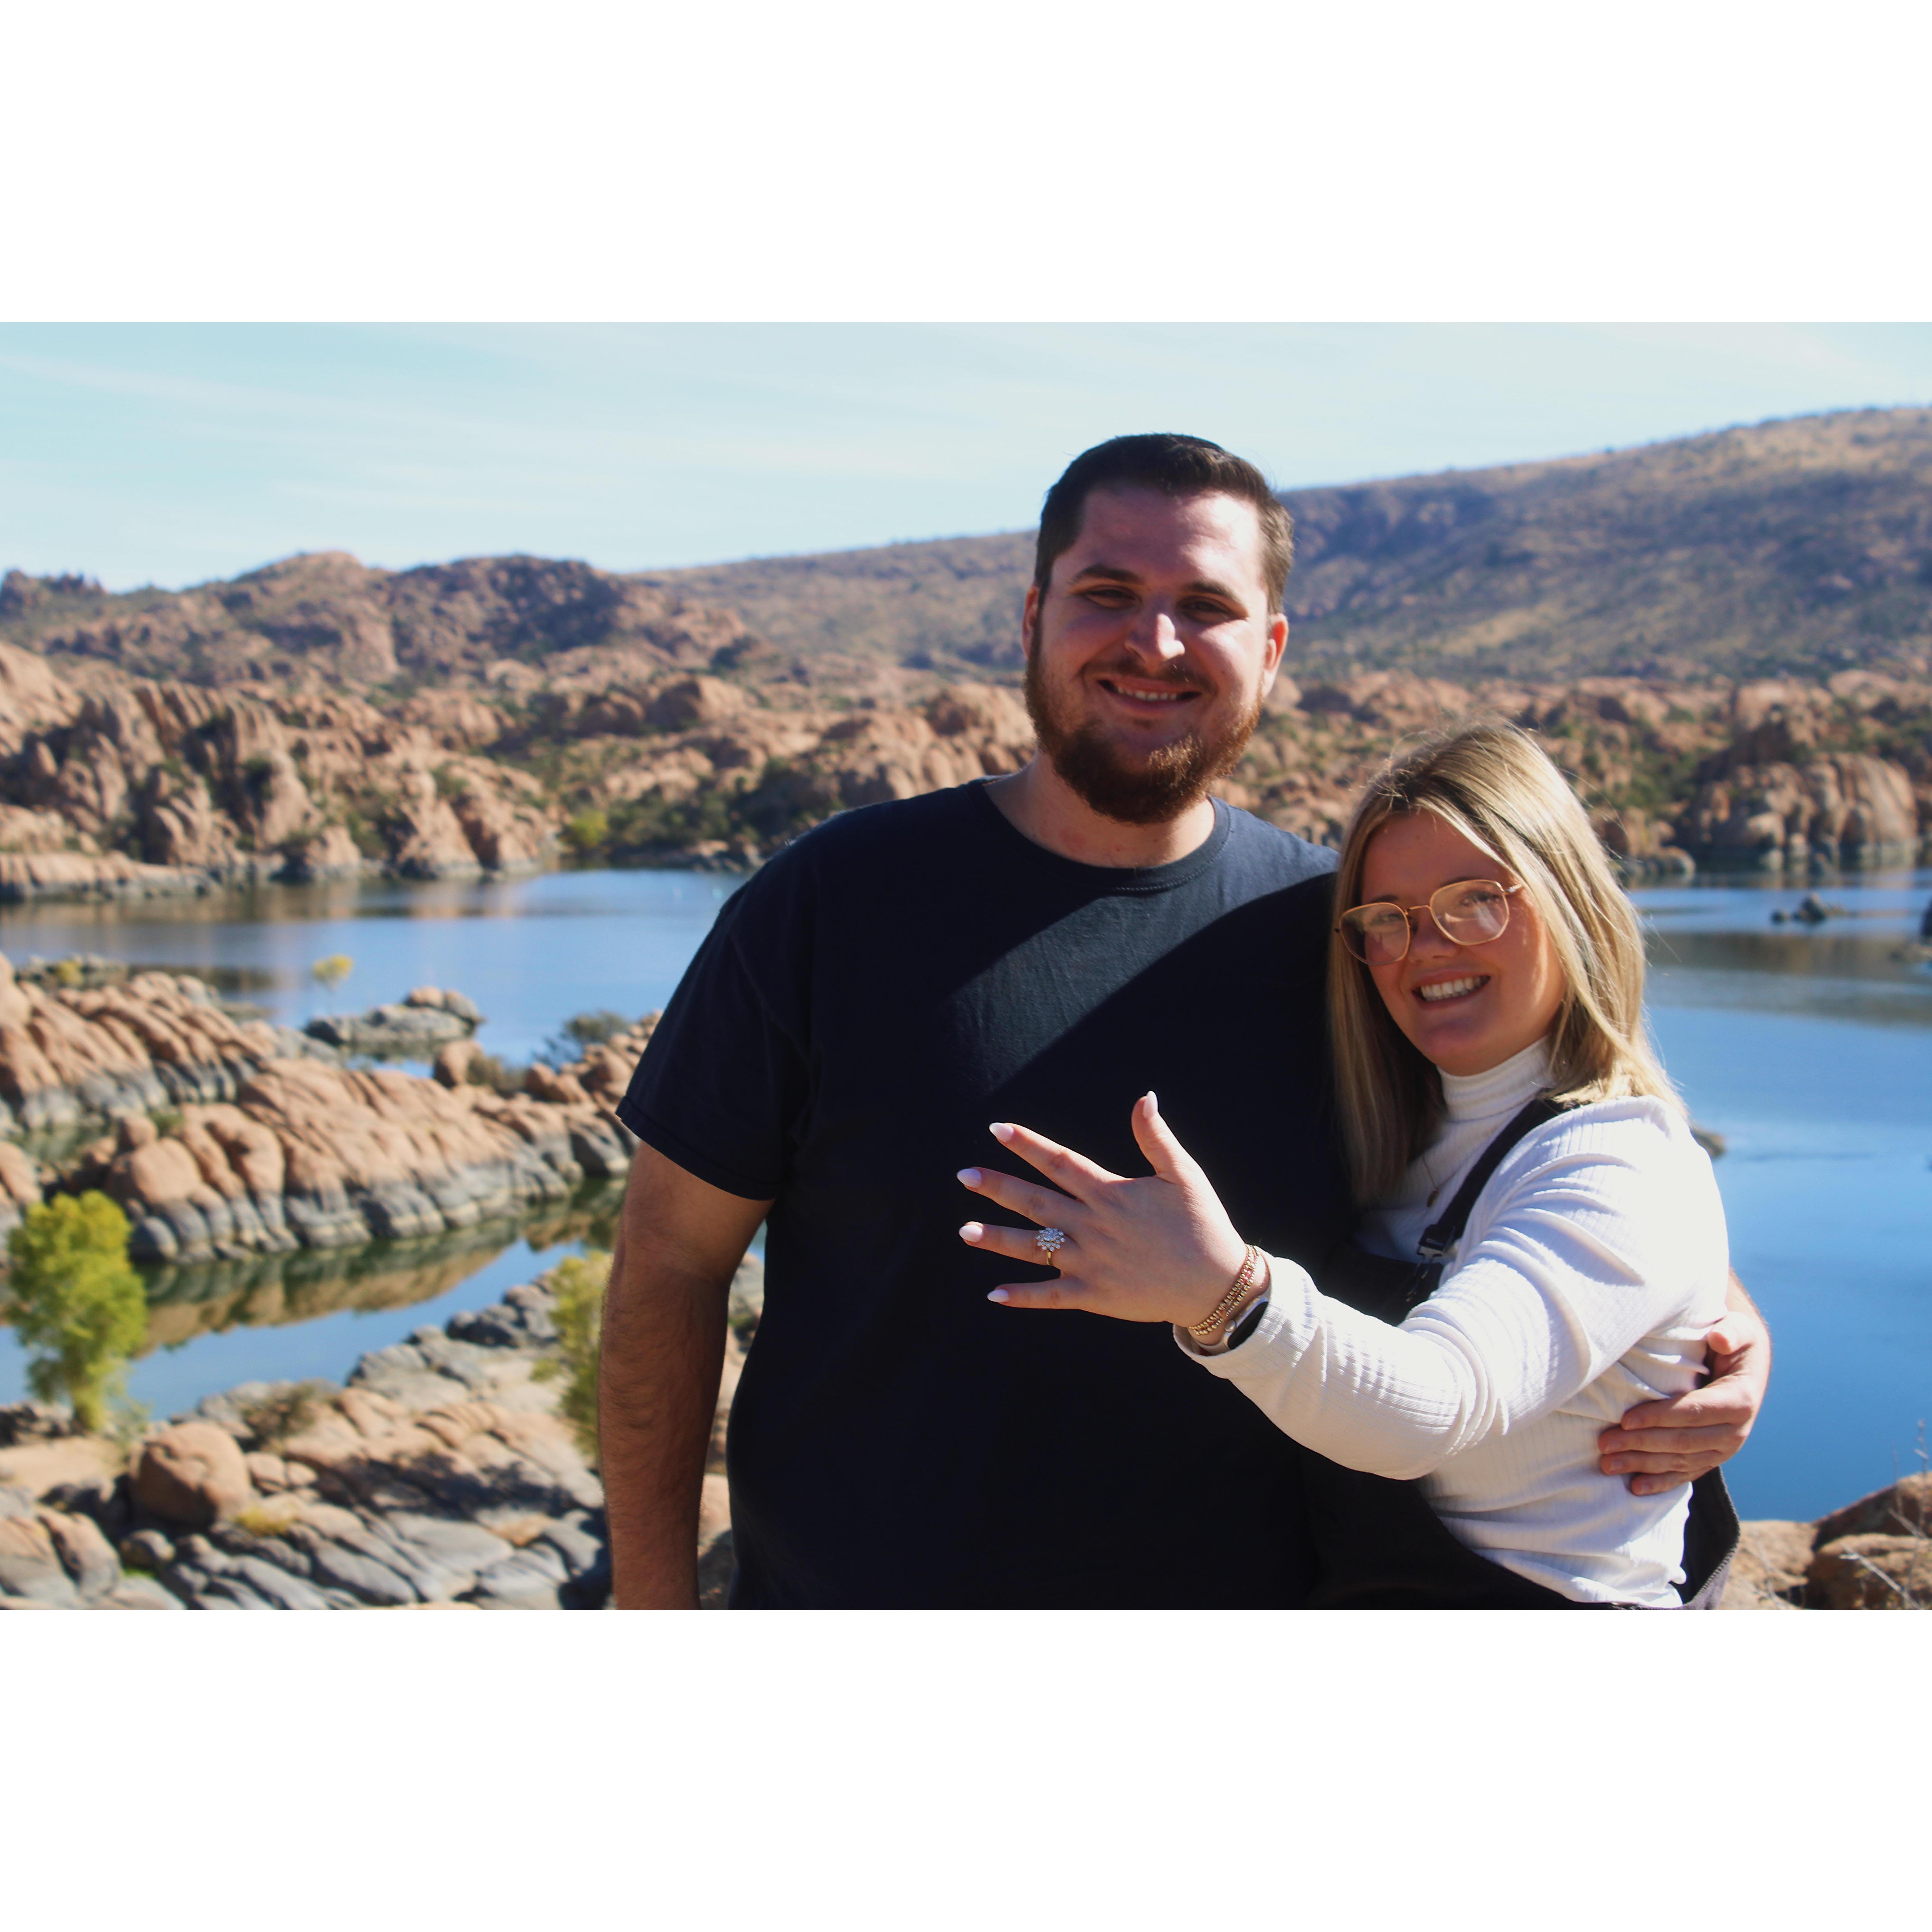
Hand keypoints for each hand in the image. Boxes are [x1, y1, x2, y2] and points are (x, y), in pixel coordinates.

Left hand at [956, 1093, 1250, 1327]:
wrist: (1217, 1284)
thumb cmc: (1203, 1224)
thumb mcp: (1185, 1174)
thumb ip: (1157, 1137)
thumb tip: (1144, 1097)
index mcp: (1111, 1193)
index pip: (1060, 1162)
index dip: (1027, 1144)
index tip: (997, 1129)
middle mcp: (1094, 1226)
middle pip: (1036, 1202)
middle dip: (998, 1188)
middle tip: (963, 1175)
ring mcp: (1091, 1263)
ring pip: (1035, 1248)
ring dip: (997, 1240)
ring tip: (963, 1231)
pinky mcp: (1095, 1295)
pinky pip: (1051, 1296)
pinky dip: (1022, 1296)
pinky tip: (993, 1294)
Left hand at [1596, 1280, 1770, 1494]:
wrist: (1747, 1366)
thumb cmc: (1735, 1343)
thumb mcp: (1739, 1329)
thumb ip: (1731, 1331)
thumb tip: (1719, 1338)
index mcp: (1739, 1401)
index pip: (1693, 1412)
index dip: (1659, 1417)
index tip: (1625, 1420)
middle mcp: (1735, 1432)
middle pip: (1682, 1441)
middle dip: (1641, 1444)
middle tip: (1604, 1444)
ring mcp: (1724, 1450)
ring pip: (1680, 1462)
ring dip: (1642, 1465)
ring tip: (1607, 1464)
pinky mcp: (1712, 1457)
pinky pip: (1686, 1473)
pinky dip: (1660, 1482)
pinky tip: (1635, 1487)